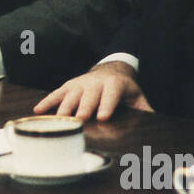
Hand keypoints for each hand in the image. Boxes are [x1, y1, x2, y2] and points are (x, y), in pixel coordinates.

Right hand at [33, 61, 152, 120]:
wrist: (110, 70)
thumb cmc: (123, 89)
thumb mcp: (136, 96)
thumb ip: (144, 109)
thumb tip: (155, 123)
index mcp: (115, 84)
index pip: (111, 94)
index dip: (107, 104)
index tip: (103, 117)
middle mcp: (96, 82)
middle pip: (89, 95)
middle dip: (84, 107)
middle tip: (79, 119)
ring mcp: (80, 83)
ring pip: (71, 95)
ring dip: (64, 107)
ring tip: (58, 120)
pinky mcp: (69, 86)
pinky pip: (56, 93)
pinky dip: (47, 102)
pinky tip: (38, 111)